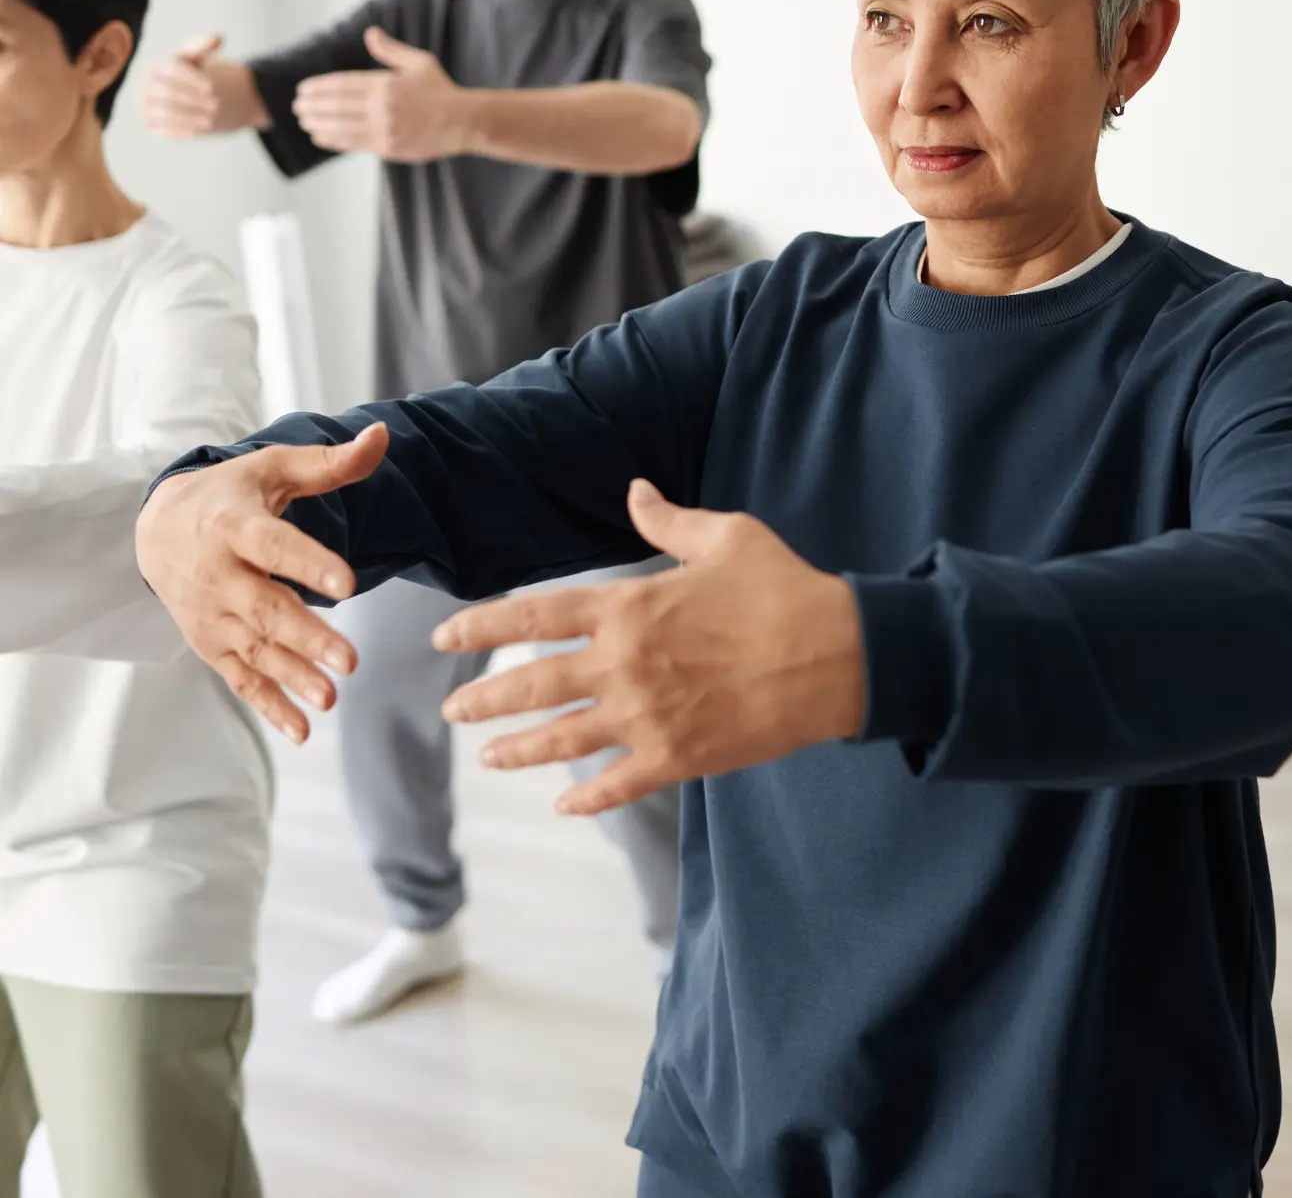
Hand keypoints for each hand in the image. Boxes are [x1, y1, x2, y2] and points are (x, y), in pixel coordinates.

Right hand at [135, 425, 389, 740]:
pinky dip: (268, 705)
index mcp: (233, 527)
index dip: (310, 562)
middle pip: (266, 608)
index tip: (349, 582)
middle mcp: (217, 575)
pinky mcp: (210, 644)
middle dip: (308, 637)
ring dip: (292, 677)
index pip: (275, 546)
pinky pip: (240, 679)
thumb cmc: (232, 494)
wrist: (156, 527)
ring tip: (332, 699)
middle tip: (351, 661)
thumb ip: (330, 463)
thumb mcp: (274, 468)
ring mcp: (210, 615)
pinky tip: (302, 730)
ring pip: (255, 650)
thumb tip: (383, 435)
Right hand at [141, 33, 267, 136]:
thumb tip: (218, 37)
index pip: (171, 70)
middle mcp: (146, 85)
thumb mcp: (198, 58)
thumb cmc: (192, 73)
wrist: (186, 96)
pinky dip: (178, 131)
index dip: (191, 78)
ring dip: (188, 117)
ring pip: (164, 113)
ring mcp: (146, 106)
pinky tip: (196, 132)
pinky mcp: (150, 124)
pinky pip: (161, 130)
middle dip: (193, 99)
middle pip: (167, 93)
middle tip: (216, 105)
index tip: (211, 86)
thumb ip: (205, 46)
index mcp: (157, 66)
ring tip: (210, 120)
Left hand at [291, 27, 465, 161]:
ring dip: (318, 123)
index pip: (343, 84)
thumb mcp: (419, 63)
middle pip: (337, 105)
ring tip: (303, 121)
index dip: (320, 87)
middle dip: (313, 106)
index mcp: (387, 84)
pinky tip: (320, 137)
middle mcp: (383, 107)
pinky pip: (355, 144)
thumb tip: (370, 33)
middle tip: (297, 106)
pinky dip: (334, 141)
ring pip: (342, 126)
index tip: (303, 89)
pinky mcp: (389, 147)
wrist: (464, 122)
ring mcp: (385, 129)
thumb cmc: (442, 91)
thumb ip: (391, 50)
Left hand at [437, 481, 866, 813]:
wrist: (838, 655)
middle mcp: (625, 665)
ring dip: (518, 750)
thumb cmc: (784, 589)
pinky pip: (617, 785)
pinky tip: (566, 804)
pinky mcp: (678, 757)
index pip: (535, 616)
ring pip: (562, 740)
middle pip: (532, 685)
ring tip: (489, 757)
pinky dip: (588, 798)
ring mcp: (647, 717)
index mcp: (630, 607)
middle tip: (453, 708)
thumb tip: (636, 492)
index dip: (484, 626)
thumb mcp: (727, 537)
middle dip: (484, 698)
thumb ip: (669, 521)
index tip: (448, 636)